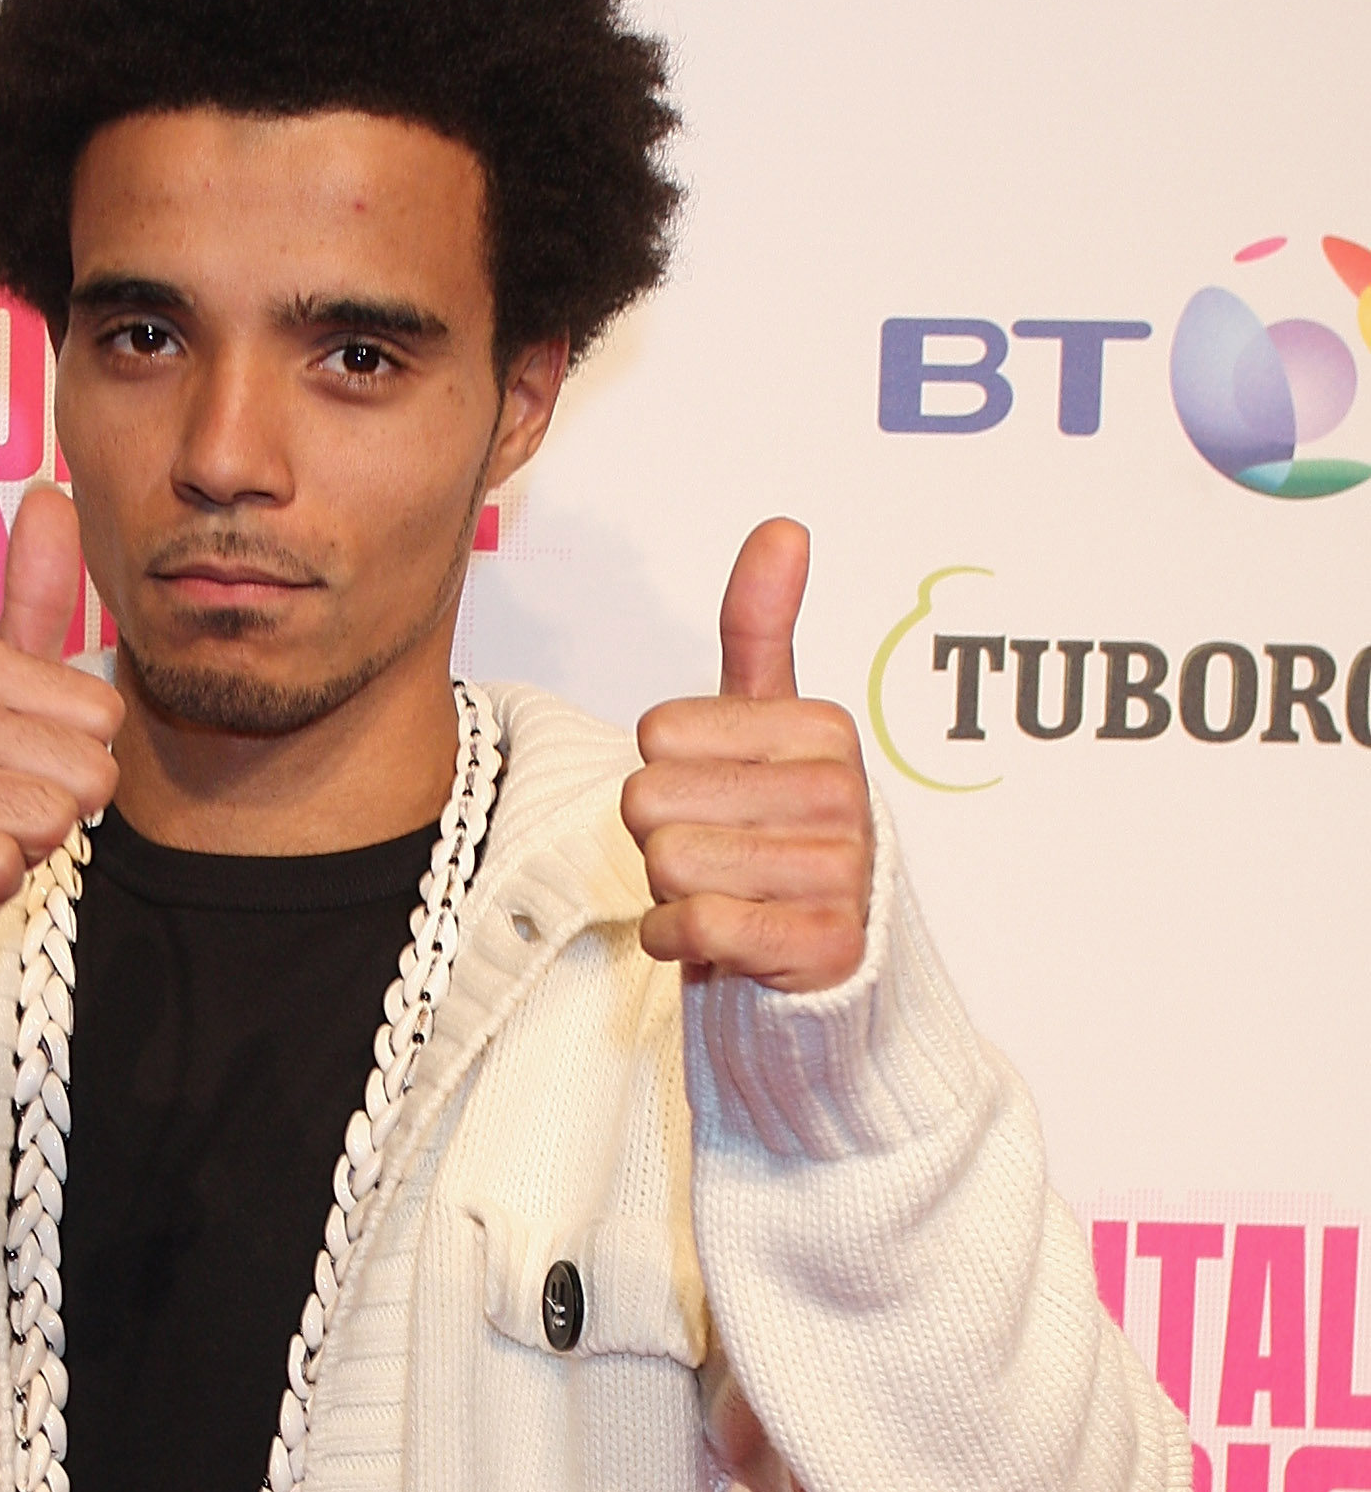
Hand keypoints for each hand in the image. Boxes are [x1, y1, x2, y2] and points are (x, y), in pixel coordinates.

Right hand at [0, 485, 121, 912]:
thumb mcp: (1, 674)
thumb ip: (34, 593)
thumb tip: (49, 493)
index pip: (104, 718)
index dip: (78, 752)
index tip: (22, 755)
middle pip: (86, 775)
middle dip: (59, 804)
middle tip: (2, 798)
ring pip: (47, 825)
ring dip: (25, 843)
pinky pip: (0, 869)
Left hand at [620, 519, 872, 993]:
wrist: (814, 965)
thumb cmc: (773, 838)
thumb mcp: (765, 728)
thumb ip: (762, 629)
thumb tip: (783, 527)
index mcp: (824, 728)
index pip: (656, 734)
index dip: (664, 777)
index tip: (717, 804)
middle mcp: (842, 794)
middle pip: (650, 799)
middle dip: (660, 839)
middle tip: (715, 857)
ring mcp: (840, 873)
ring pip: (667, 863)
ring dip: (671, 894)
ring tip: (725, 895)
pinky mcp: (822, 946)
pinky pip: (694, 927)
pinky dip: (679, 942)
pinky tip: (721, 941)